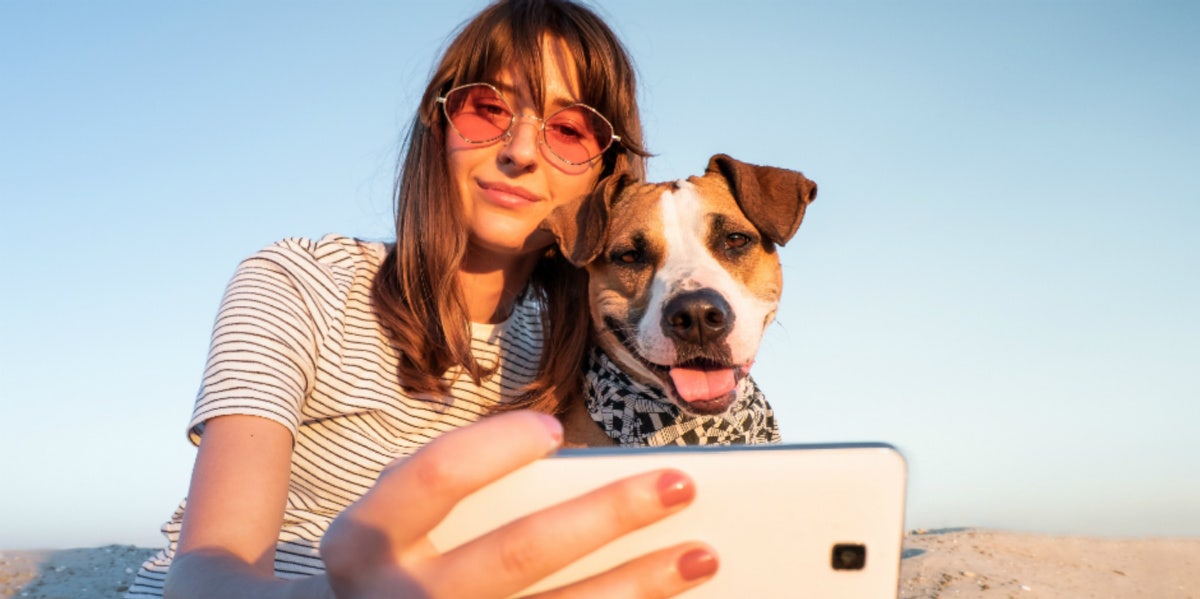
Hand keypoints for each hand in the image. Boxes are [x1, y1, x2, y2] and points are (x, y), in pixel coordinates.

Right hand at [319, 410, 716, 597]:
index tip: (554, 430)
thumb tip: (570, 463)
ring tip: (702, 554)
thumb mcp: (390, 526)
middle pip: (519, 551)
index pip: (436, 476)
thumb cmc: (391, 571)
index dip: (498, 447)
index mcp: (363, 542)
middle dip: (609, 515)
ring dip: (639, 585)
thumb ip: (446, 490)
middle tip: (681, 484)